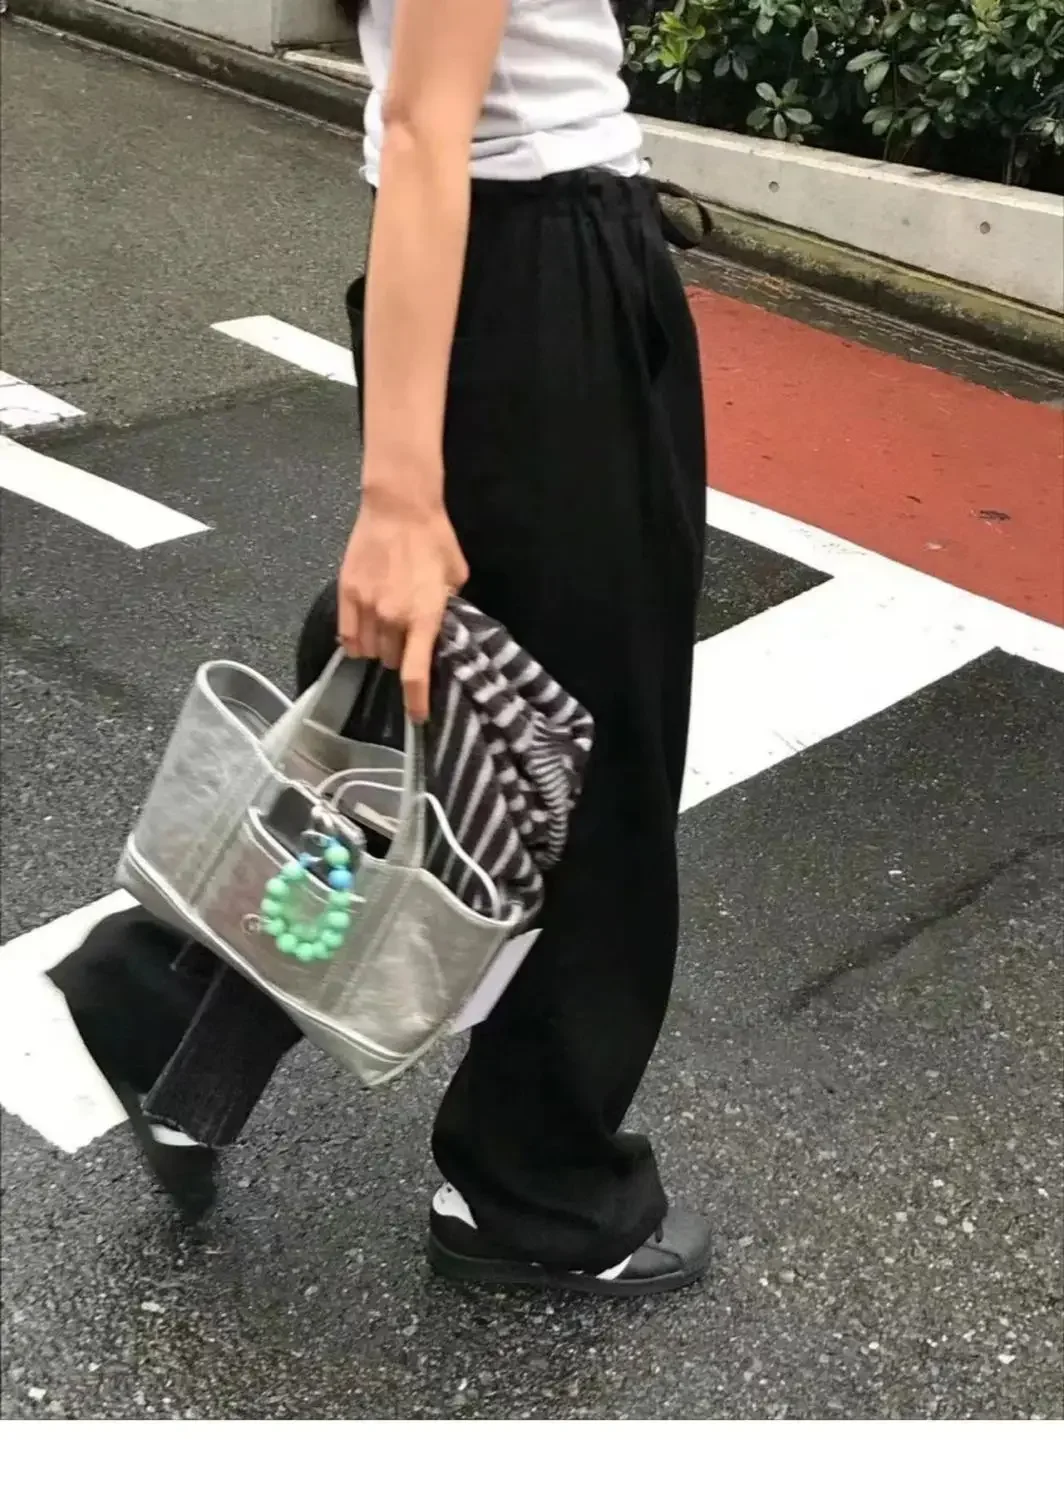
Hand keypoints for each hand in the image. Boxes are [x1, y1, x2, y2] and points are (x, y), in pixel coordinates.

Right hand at [337, 488, 467, 723]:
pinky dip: (356, 640)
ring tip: (386, 627)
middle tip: (408, 638)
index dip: (416, 702)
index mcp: (424, 617)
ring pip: (369, 651)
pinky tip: (364, 630)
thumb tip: (439, 628)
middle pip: (392, 661)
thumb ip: (446, 608)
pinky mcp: (346, 594)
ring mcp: (366, 607)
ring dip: (379, 647)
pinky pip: (348, 636)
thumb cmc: (435, 540)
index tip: (417, 717)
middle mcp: (392, 618)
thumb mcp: (455, 578)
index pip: (415, 674)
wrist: (399, 508)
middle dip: (401, 656)